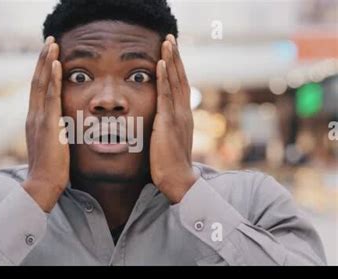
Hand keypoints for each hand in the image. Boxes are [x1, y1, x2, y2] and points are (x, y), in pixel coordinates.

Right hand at [22, 36, 68, 211]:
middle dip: (42, 59)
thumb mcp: (52, 145)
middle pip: (37, 81)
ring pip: (41, 84)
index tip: (49, 57)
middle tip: (49, 41)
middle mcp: (33, 116)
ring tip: (52, 44)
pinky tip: (57, 63)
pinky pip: (51, 96)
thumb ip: (56, 132)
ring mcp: (39, 119)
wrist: (43, 184)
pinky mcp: (48, 124)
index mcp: (34, 120)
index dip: (42, 71)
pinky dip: (53, 79)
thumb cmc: (51, 169)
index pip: (38, 90)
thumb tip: (65, 125)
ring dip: (47, 62)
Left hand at [150, 35, 196, 203]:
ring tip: (168, 42)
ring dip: (171, 60)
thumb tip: (155, 121)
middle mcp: (183, 111)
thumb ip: (163, 127)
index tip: (171, 52)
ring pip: (175, 81)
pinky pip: (166, 95)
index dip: (176, 68)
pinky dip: (164, 78)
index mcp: (182, 115)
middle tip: (171, 38)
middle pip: (180, 78)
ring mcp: (177, 115)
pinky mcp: (169, 122)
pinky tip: (161, 63)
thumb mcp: (167, 140)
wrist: (177, 179)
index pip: (179, 86)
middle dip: (175, 57)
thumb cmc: (169, 163)